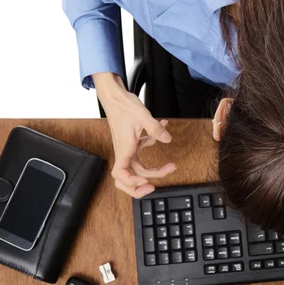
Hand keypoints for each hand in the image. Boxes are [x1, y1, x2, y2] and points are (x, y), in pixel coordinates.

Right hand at [94, 73, 176, 197]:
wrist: (115, 96)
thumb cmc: (123, 106)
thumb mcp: (143, 116)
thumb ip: (155, 129)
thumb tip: (167, 139)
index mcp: (124, 149)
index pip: (120, 175)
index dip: (131, 183)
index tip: (146, 182)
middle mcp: (124, 152)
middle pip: (127, 178)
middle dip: (139, 187)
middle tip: (154, 188)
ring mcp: (127, 148)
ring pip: (136, 168)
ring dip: (151, 172)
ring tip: (168, 168)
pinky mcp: (131, 142)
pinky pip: (141, 151)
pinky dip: (152, 145)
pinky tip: (162, 130)